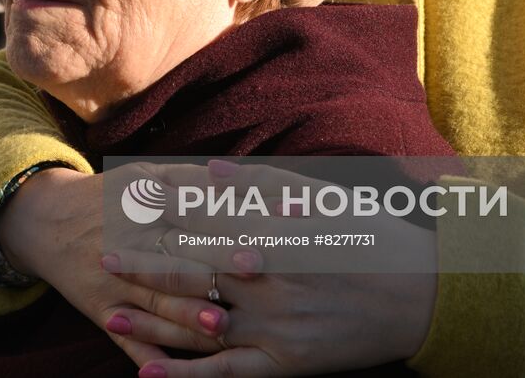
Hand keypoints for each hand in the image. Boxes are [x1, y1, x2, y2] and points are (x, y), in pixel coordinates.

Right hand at [0, 167, 233, 365]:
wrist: (46, 222)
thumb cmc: (110, 197)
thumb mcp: (144, 176)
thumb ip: (191, 180)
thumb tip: (243, 181)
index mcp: (143, 205)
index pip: (194, 212)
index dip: (230, 217)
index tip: (262, 224)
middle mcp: (128, 244)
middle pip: (178, 257)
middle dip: (215, 267)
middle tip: (256, 272)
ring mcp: (115, 283)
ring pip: (157, 303)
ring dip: (187, 315)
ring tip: (220, 325)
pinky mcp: (102, 312)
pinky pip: (128, 340)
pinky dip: (151, 357)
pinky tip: (174, 371)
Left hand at [103, 161, 438, 375]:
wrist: (422, 297)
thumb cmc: (370, 238)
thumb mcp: (320, 199)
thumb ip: (259, 184)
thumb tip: (206, 168)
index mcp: (275, 235)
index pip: (204, 222)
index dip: (162, 215)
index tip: (128, 205)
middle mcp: (269, 281)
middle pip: (193, 272)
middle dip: (144, 264)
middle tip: (101, 253)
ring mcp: (274, 327)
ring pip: (199, 324)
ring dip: (151, 319)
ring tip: (107, 312)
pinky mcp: (285, 364)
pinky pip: (226, 374)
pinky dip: (186, 376)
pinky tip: (149, 374)